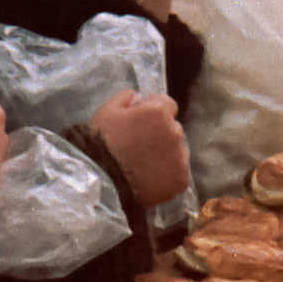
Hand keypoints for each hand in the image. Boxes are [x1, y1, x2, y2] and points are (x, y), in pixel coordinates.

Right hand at [90, 90, 189, 209]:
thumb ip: (126, 98)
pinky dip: (167, 174)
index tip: (140, 122)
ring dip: (165, 153)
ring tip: (143, 164)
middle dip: (159, 133)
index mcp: (159, 112)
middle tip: (139, 145)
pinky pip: (178, 171)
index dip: (152, 111)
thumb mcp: (106, 112)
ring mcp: (180, 157)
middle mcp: (175, 132)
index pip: (167, 104)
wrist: (101, 185)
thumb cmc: (101, 146)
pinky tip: (149, 177)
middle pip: (172, 128)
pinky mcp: (181, 179)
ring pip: (177, 150)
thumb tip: (138, 96)